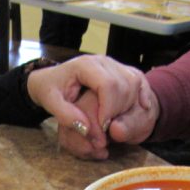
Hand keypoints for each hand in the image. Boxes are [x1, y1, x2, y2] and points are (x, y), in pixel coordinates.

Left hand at [26, 55, 151, 148]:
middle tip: (107, 128)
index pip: (108, 84)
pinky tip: (140, 109)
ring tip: (113, 120)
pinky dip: (140, 97)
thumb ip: (64, 115)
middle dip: (119, 110)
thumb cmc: (50, 89)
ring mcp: (114, 65)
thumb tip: (85, 128)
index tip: (103, 127)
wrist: (52, 79)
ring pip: (134, 83)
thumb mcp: (49, 102)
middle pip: (124, 84)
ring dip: (128, 106)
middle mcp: (103, 61)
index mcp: (85, 65)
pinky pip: (138, 82)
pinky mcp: (121, 71)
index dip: (109, 108)